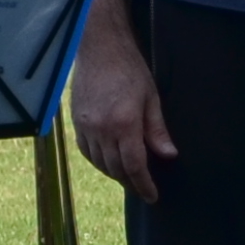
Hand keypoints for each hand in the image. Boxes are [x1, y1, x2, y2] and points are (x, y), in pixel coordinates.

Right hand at [70, 16, 170, 200]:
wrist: (99, 48)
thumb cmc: (129, 69)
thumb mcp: (151, 98)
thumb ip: (157, 130)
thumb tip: (168, 155)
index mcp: (124, 124)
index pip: (134, 166)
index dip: (143, 184)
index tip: (152, 196)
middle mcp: (102, 130)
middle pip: (115, 168)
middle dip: (130, 182)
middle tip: (143, 188)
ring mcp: (86, 127)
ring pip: (100, 163)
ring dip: (114, 173)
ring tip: (128, 176)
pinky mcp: (76, 122)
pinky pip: (86, 151)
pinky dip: (98, 161)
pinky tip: (108, 160)